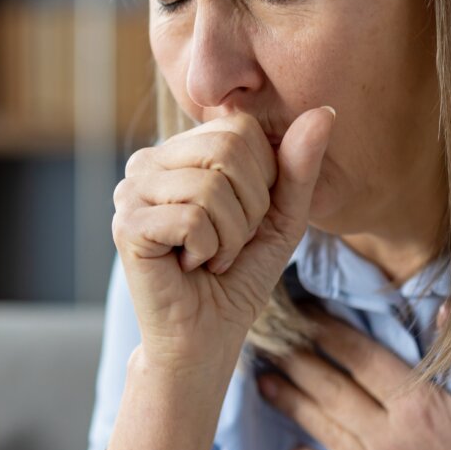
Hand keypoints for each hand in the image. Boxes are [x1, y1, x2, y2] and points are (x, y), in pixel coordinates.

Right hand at [112, 108, 335, 370]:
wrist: (206, 337)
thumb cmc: (238, 275)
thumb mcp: (281, 217)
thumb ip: (299, 166)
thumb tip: (324, 112)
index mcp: (180, 150)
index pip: (240, 129)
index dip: (263, 181)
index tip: (244, 219)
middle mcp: (147, 161)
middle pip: (227, 150)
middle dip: (249, 208)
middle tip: (227, 242)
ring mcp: (130, 191)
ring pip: (211, 188)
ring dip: (229, 237)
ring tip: (209, 256)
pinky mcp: (126, 224)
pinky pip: (192, 219)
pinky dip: (208, 251)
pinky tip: (190, 265)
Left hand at [258, 307, 450, 449]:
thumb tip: (445, 308)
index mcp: (418, 407)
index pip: (360, 357)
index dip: (327, 330)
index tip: (302, 309)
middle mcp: (388, 436)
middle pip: (330, 390)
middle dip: (296, 360)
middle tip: (265, 336)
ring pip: (323, 428)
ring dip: (291, 402)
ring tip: (263, 380)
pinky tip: (291, 449)